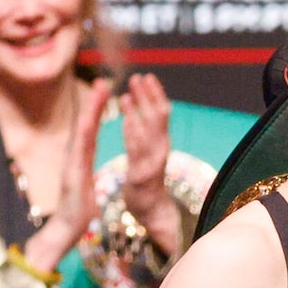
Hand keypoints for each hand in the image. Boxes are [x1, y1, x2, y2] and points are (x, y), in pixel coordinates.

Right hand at [22, 78, 114, 273]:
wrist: (65, 230)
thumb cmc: (77, 213)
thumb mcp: (87, 190)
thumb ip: (86, 177)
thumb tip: (88, 173)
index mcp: (80, 160)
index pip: (90, 131)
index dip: (96, 112)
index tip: (104, 94)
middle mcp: (74, 157)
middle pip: (85, 124)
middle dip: (93, 102)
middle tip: (103, 81)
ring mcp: (72, 163)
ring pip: (83, 130)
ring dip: (91, 109)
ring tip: (100, 90)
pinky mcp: (73, 173)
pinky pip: (80, 149)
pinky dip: (85, 132)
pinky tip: (90, 118)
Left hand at [120, 72, 173, 214]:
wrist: (152, 211)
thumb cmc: (147, 180)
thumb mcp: (147, 152)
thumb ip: (145, 132)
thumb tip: (140, 107)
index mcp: (161, 142)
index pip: (162, 113)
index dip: (155, 94)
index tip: (147, 76)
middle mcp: (161, 150)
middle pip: (158, 118)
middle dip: (148, 97)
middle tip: (137, 78)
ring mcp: (152, 163)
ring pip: (147, 133)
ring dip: (138, 113)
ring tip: (125, 95)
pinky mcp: (141, 176)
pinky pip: (137, 152)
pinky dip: (133, 136)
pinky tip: (126, 122)